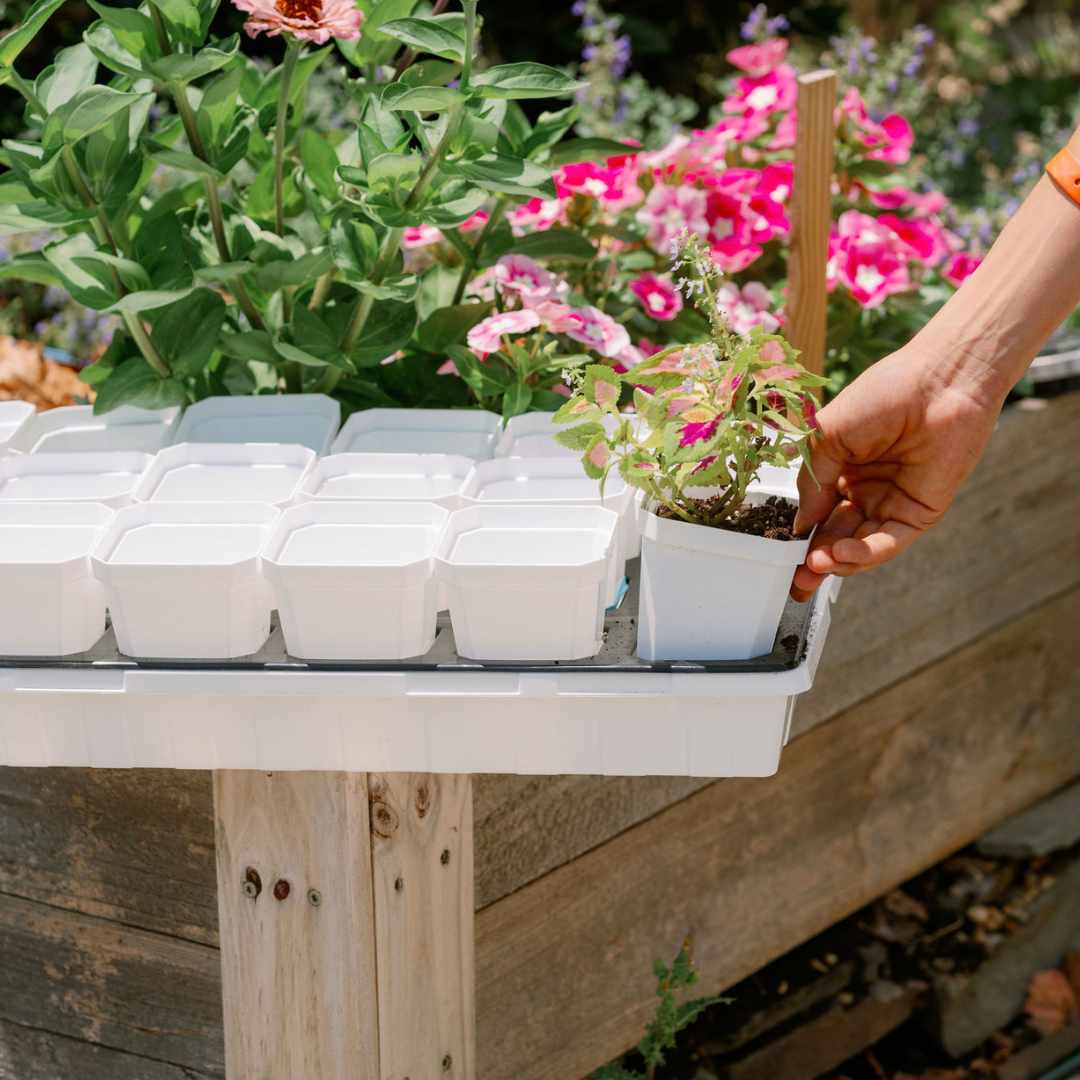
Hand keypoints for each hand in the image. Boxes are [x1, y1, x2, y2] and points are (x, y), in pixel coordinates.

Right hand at [790, 346, 1002, 601]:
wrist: (939, 381)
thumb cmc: (882, 395)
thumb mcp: (827, 436)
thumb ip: (812, 482)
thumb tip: (800, 524)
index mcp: (841, 470)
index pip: (817, 512)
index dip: (799, 536)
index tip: (779, 557)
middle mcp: (865, 490)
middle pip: (836, 536)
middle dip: (815, 561)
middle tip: (796, 582)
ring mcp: (892, 503)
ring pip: (861, 546)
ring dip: (837, 560)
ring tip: (815, 565)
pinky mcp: (920, 513)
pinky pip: (888, 542)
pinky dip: (864, 552)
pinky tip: (841, 553)